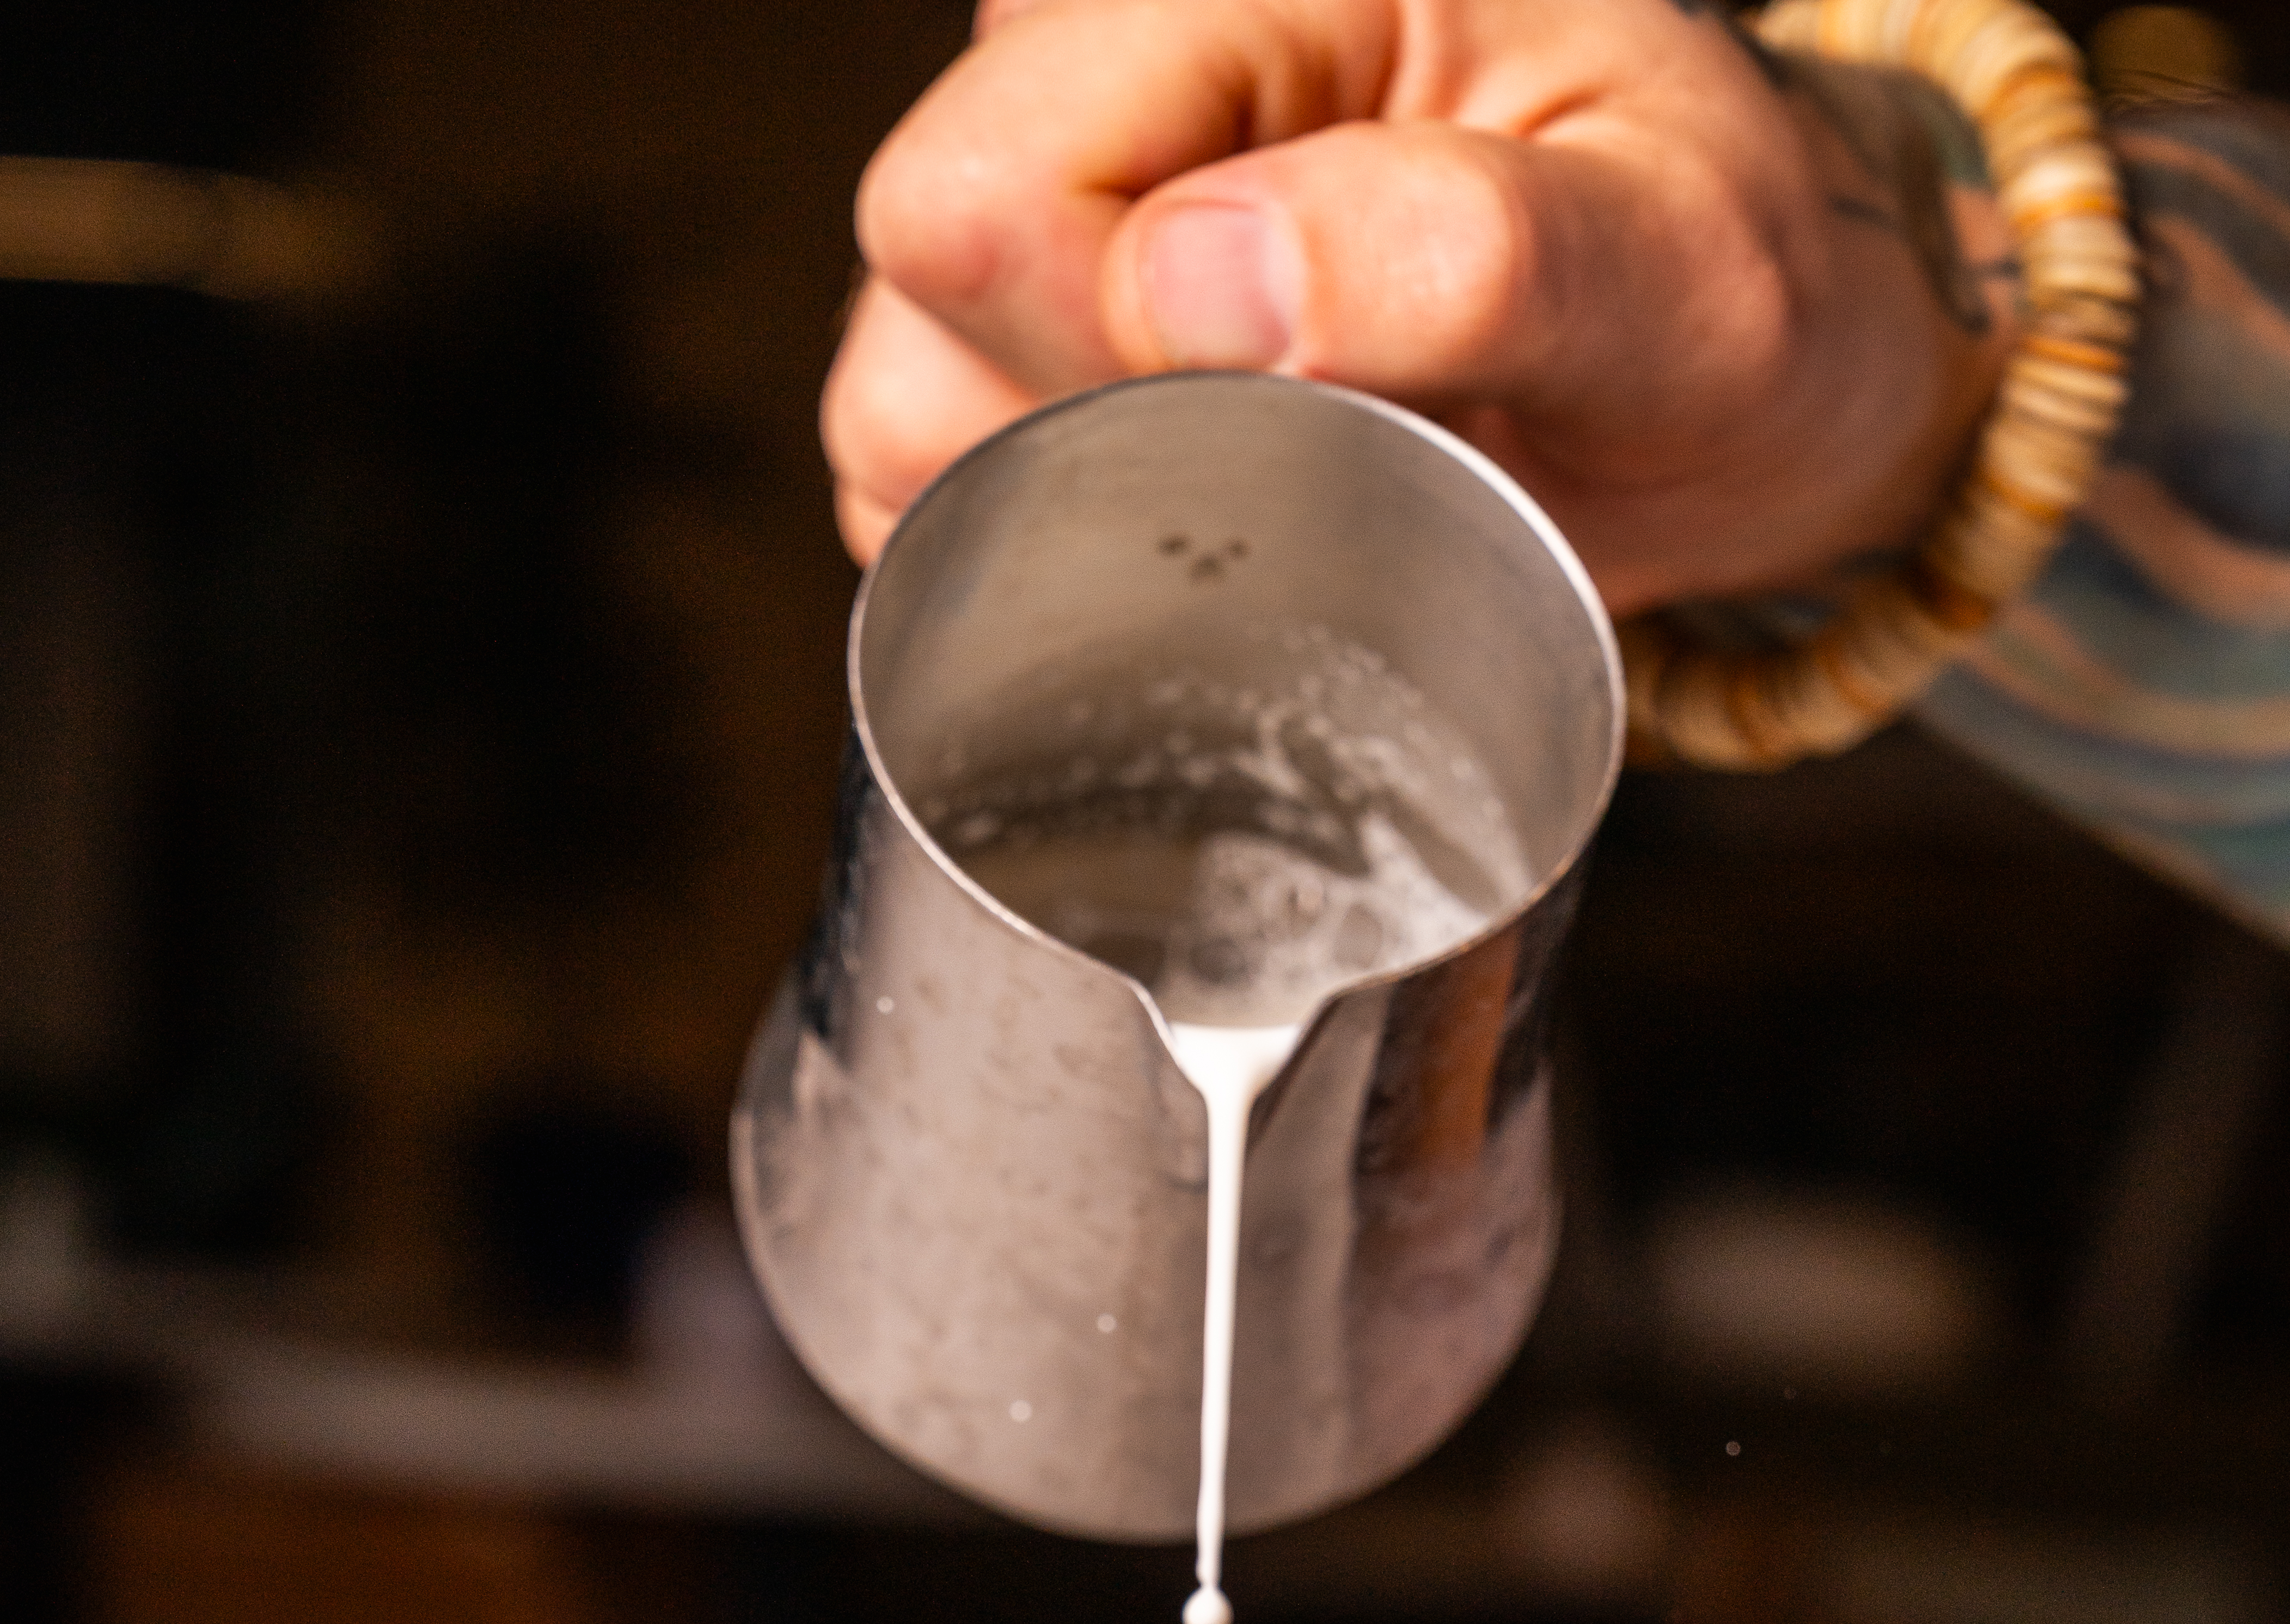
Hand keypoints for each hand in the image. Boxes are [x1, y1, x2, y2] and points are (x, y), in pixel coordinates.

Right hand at [823, 0, 2013, 614]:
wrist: (1743, 377)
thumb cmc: (1728, 301)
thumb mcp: (1683, 278)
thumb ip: (1463, 260)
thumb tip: (1189, 287)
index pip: (994, 183)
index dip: (1114, 354)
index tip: (1315, 410)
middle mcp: (1123, 37)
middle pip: (925, 278)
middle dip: (1106, 432)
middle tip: (1323, 450)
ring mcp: (1059, 182)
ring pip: (902, 393)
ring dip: (1084, 502)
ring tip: (1284, 479)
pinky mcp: (1028, 332)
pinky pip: (926, 480)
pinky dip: (1058, 551)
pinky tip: (1213, 515)